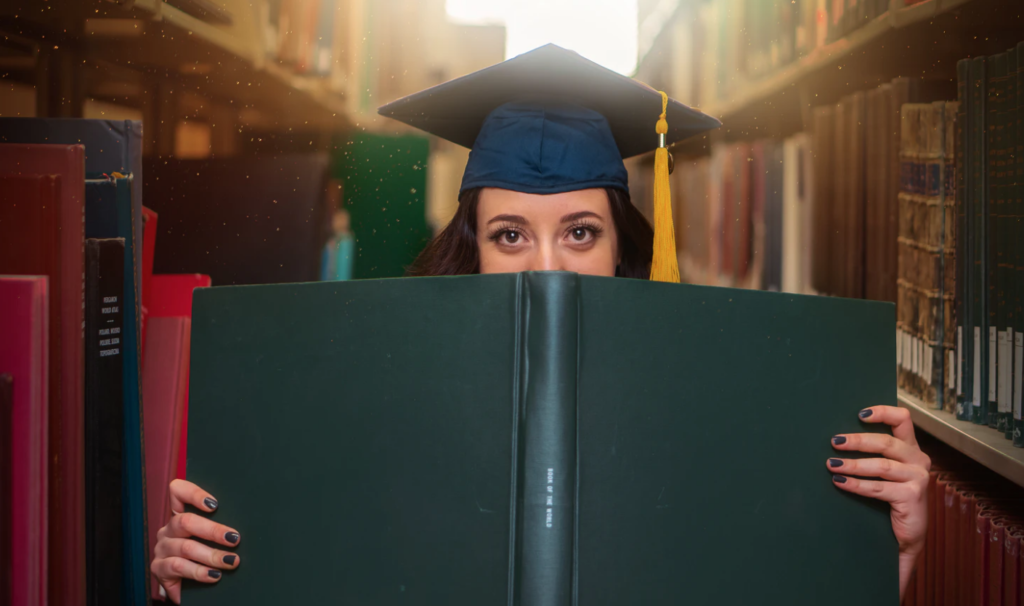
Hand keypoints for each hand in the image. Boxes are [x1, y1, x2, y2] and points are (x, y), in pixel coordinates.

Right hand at [151, 479, 240, 603]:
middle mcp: (168, 530)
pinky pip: (179, 567)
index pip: (177, 492)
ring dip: (212, 555)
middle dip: (213, 530)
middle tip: (234, 539)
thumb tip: (247, 526)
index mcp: (179, 517)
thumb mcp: (209, 540)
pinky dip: (199, 571)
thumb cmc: (201, 558)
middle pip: (186, 521)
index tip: (215, 504)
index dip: (194, 494)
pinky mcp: (159, 568)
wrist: (185, 587)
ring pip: (186, 547)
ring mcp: (162, 549)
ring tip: (231, 561)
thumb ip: (219, 529)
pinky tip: (214, 575)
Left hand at [827, 405, 929, 600]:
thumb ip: (872, 454)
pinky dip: (857, 485)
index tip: (859, 414)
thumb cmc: (890, 499)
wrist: (907, 535)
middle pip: (886, 442)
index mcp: (910, 448)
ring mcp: (918, 478)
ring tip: (831, 464)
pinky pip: (879, 488)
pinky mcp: (913, 496)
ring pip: (882, 465)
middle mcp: (918, 459)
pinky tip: (840, 482)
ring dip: (853, 464)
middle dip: (857, 441)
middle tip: (834, 442)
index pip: (902, 420)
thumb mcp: (884, 473)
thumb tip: (836, 439)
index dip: (882, 412)